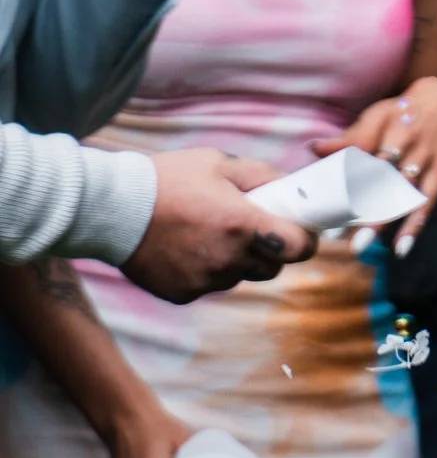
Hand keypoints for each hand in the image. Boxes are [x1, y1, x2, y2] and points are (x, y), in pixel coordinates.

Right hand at [121, 150, 317, 303]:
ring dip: (237, 260)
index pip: (300, 248)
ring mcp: (205, 280)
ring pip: (240, 276)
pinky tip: (187, 248)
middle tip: (251, 228)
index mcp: (244, 225)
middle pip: (273, 267)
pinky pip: (209, 284)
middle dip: (270, 249)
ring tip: (210, 233)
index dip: (306, 240)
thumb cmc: (167, 180)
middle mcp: (229, 259)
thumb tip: (290, 188)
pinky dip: (206, 270)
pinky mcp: (182, 294)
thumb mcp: (220, 163)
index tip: (301, 230)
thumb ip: (262, 176)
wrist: (110, 208)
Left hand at [313, 75, 436, 254]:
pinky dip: (416, 225)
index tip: (319, 201)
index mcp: (385, 125)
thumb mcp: (380, 114)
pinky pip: (428, 201)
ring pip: (400, 191)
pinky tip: (402, 248)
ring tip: (362, 244)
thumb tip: (313, 149)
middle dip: (357, 203)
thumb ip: (350, 136)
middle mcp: (405, 141)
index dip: (339, 175)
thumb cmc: (408, 110)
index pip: (358, 151)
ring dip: (382, 219)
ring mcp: (425, 158)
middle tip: (334, 232)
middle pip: (378, 175)